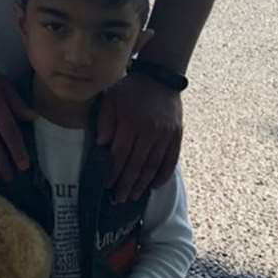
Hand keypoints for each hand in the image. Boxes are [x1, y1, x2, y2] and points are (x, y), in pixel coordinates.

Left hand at [98, 72, 181, 201]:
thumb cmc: (131, 89)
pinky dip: (162, 176)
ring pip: (153, 166)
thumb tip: (101, 144)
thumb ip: (105, 121)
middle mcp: (150, 131)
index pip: (120, 155)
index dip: (113, 173)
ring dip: (143, 185)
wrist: (160, 77)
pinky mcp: (176, 136)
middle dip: (126, 185)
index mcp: (131, 123)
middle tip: (118, 199)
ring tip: (133, 197)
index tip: (106, 185)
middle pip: (136, 165)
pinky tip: (153, 186)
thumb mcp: (111, 99)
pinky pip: (170, 161)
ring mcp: (166, 135)